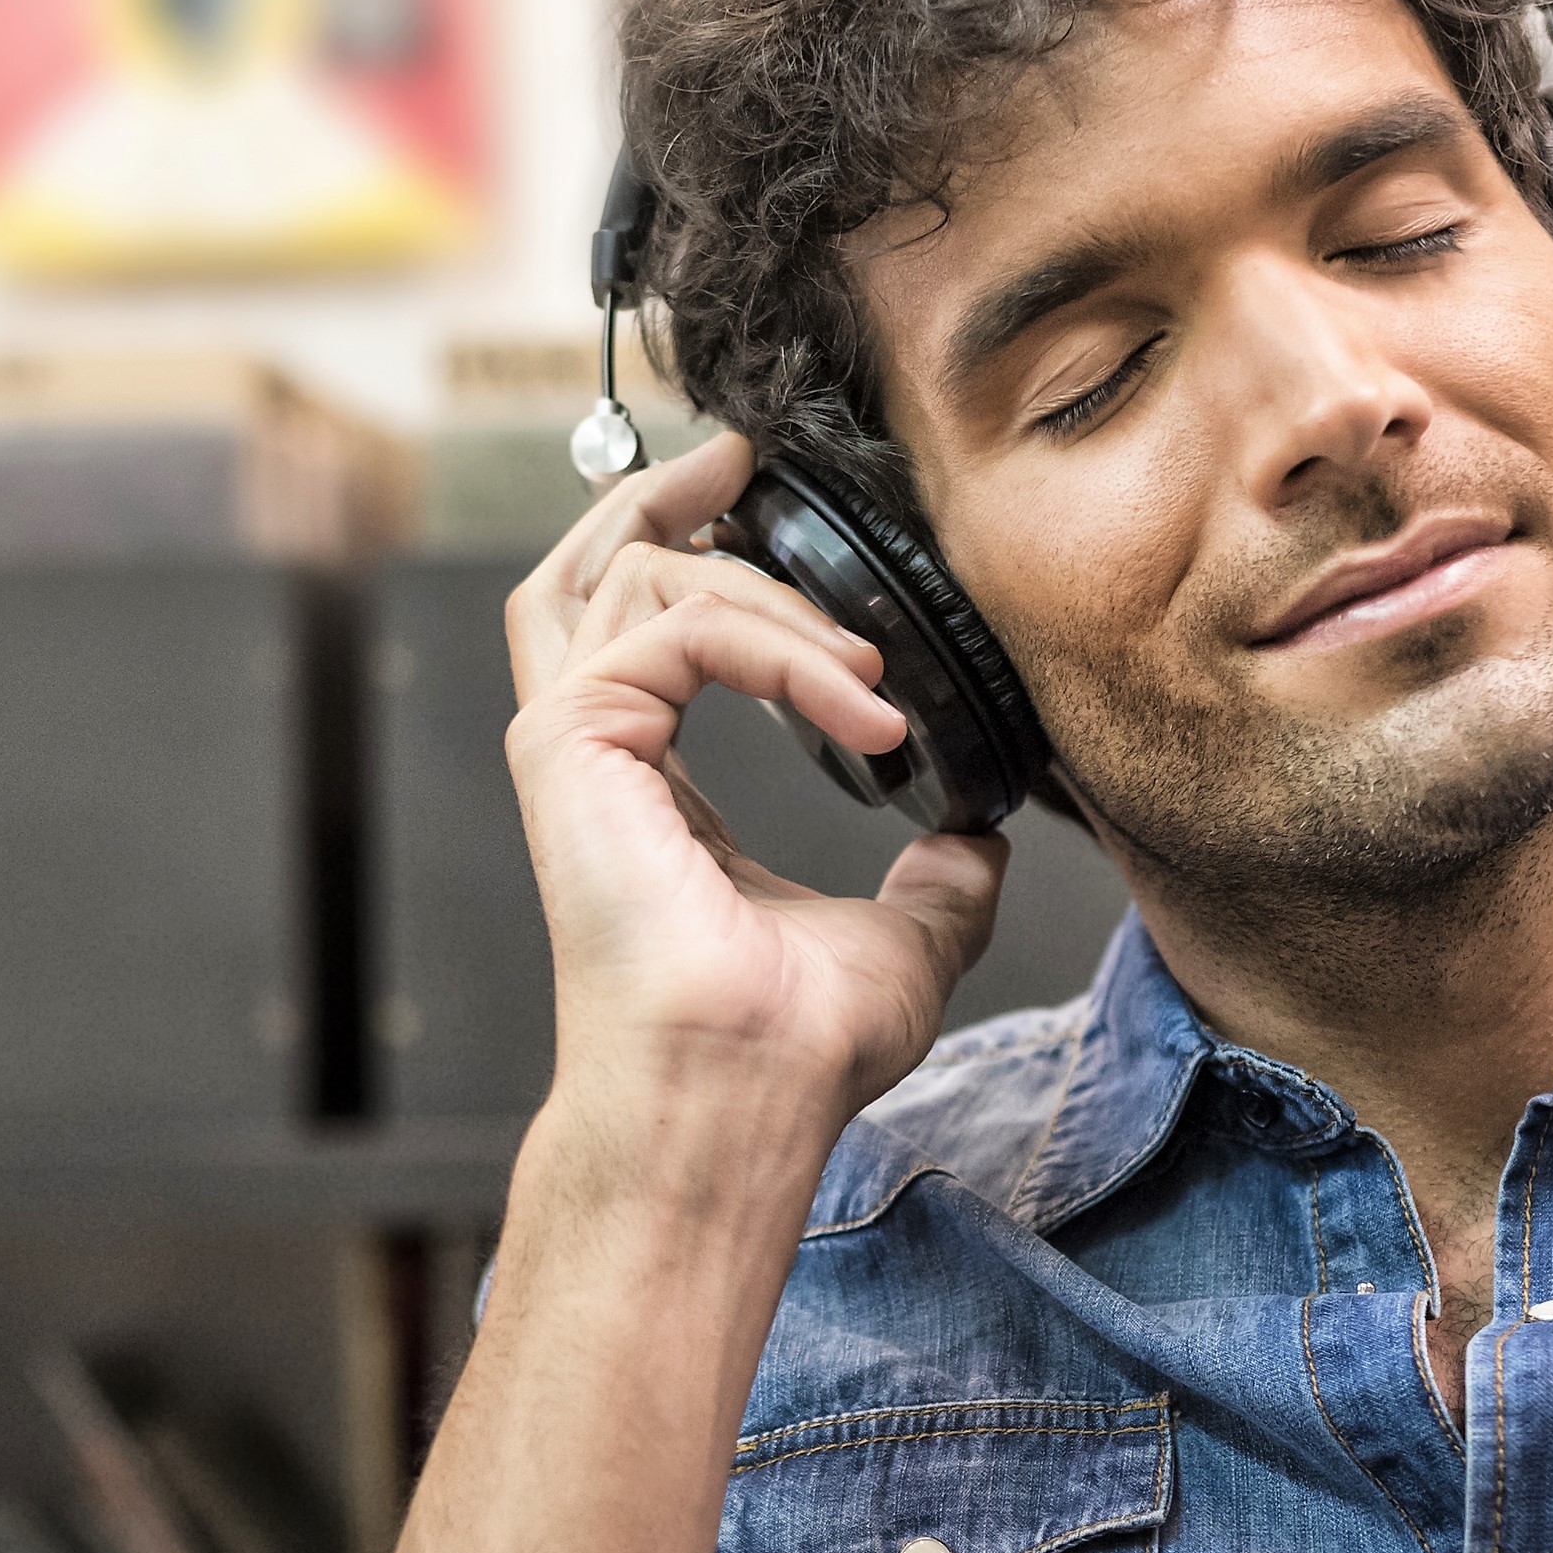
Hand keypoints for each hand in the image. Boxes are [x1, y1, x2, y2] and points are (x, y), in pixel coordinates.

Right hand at [504, 432, 1010, 1134]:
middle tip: (750, 454)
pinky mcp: (573, 742)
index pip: (648, 629)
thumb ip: (935, 881)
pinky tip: (863, 707)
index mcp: (650, 787)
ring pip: (641, 576)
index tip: (783, 513)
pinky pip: (680, 627)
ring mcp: (573, 744)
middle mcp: (597, 754)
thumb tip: (979, 844)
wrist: (740, 1098)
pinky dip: (786, 650)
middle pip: (591, 566)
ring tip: (870, 669)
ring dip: (777, 597)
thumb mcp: (899, 940)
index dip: (711, 555)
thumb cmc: (789, 1051)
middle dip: (670, 494)